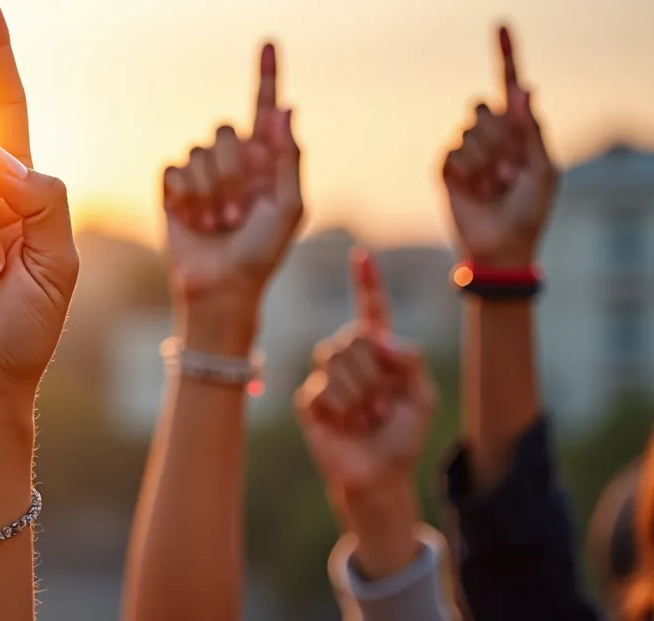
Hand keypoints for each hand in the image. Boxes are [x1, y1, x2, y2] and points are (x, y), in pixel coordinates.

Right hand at [162, 44, 302, 346]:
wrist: (221, 287)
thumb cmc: (261, 253)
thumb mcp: (289, 208)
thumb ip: (289, 159)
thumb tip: (286, 108)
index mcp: (266, 161)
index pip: (264, 107)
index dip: (266, 75)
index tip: (268, 42)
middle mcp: (233, 160)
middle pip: (224, 131)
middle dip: (232, 172)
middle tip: (238, 213)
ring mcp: (201, 173)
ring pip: (198, 152)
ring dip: (210, 192)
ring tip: (217, 224)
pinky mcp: (172, 187)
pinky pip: (173, 168)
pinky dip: (185, 197)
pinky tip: (193, 221)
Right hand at [295, 250, 436, 490]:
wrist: (380, 478)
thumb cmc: (402, 438)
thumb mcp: (423, 397)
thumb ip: (410, 360)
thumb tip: (377, 337)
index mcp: (379, 352)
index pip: (371, 310)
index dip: (367, 282)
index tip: (362, 255)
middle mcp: (349, 359)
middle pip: (353, 337)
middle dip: (373, 374)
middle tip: (382, 406)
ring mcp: (325, 379)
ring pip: (336, 360)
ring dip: (359, 395)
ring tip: (366, 418)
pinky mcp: (308, 401)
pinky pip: (320, 390)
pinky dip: (341, 412)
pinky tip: (345, 427)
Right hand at [443, 26, 555, 267]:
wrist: (502, 246)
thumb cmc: (531, 210)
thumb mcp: (544, 169)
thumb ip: (533, 131)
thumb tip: (527, 88)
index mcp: (519, 131)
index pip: (510, 86)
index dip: (506, 55)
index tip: (501, 26)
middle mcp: (491, 136)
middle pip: (483, 107)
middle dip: (498, 137)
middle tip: (509, 171)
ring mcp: (467, 152)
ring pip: (468, 132)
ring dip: (485, 162)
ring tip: (494, 188)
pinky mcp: (447, 170)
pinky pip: (452, 153)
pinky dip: (467, 173)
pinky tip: (475, 192)